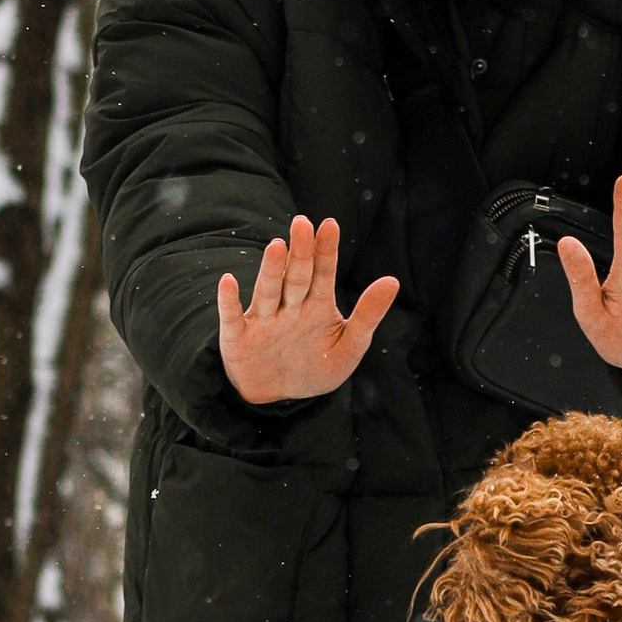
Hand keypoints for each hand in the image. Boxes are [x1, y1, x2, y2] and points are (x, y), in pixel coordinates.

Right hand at [217, 214, 398, 406]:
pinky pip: (233, 317)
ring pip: (268, 291)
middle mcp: (290, 307)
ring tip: (277, 246)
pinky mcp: (239, 337)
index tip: (330, 225)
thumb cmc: (317, 367)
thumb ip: (368, 315)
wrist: (282, 399)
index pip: (323, 272)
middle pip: (296, 275)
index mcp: (317, 305)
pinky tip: (228, 282)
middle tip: (302, 223)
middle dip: (300, 251)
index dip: (325, 250)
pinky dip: (229, 301)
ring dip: (271, 270)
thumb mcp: (350, 346)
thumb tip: (392, 281)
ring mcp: (264, 320)